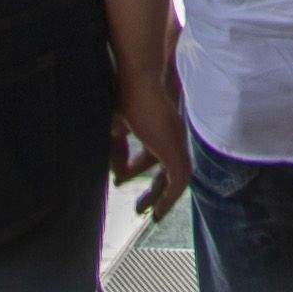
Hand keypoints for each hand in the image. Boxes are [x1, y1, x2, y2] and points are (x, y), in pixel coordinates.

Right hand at [111, 61, 191, 216]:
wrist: (143, 79)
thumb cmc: (126, 96)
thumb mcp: (114, 126)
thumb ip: (116, 149)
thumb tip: (119, 174)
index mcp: (158, 126)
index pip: (150, 153)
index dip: (132, 167)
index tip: (118, 179)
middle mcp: (170, 135)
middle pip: (166, 167)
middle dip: (153, 189)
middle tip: (139, 209)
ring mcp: (176, 143)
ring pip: (174, 177)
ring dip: (159, 196)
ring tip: (146, 213)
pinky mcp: (177, 151)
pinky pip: (177, 182)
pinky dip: (168, 198)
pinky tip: (158, 211)